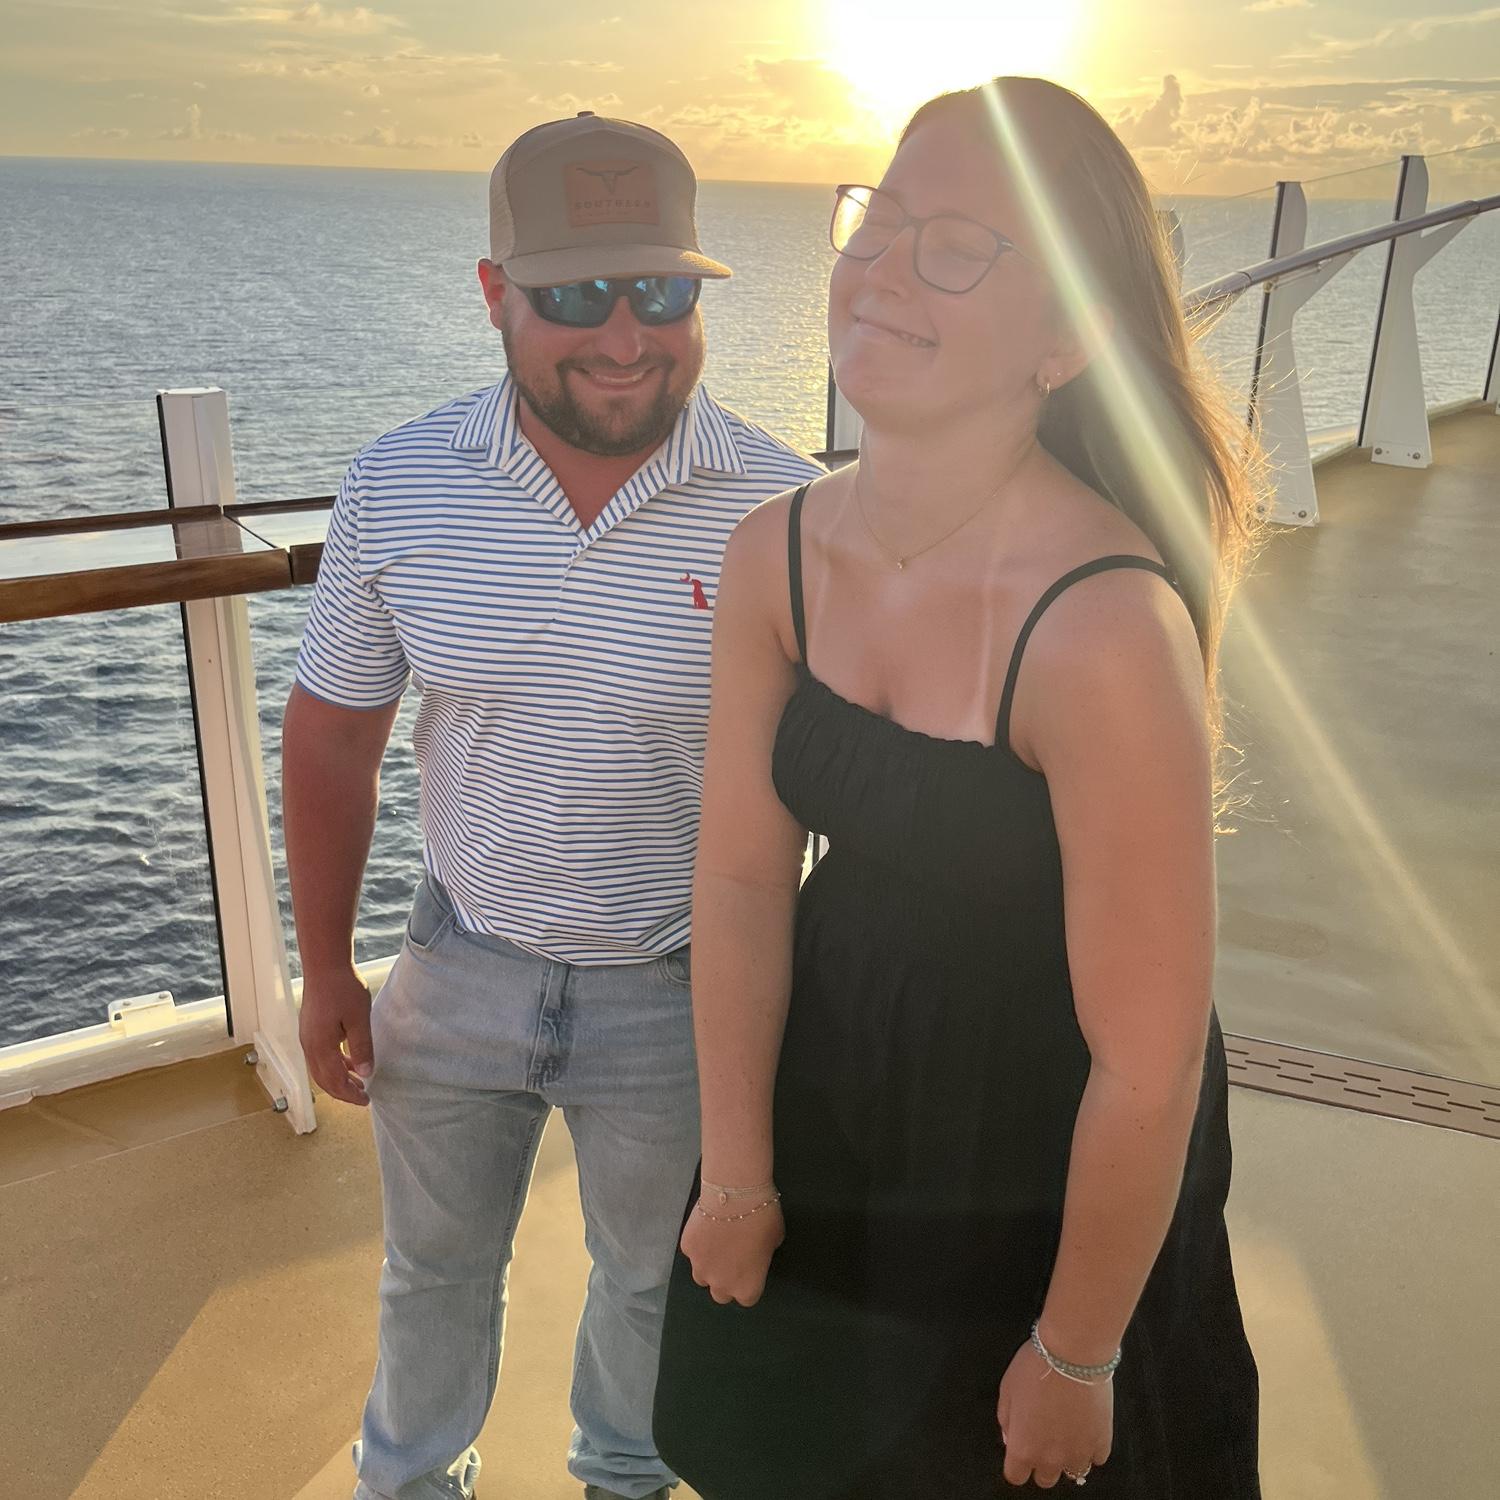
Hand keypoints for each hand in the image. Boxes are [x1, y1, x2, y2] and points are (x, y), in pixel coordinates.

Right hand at [298, 966, 374, 1106]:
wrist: (325, 964)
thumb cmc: (342, 988)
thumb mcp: (359, 1019)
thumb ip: (362, 1048)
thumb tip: (366, 1073)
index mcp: (320, 1047)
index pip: (334, 1081)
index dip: (350, 1094)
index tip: (366, 1100)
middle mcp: (309, 1045)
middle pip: (324, 1080)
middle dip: (343, 1091)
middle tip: (363, 1097)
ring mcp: (308, 1037)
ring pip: (321, 1068)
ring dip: (338, 1078)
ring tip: (359, 1083)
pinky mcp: (311, 1028)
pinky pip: (321, 1055)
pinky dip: (335, 1064)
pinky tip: (350, 1061)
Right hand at [679, 1196, 784, 1305]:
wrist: (734, 1193)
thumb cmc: (762, 1217)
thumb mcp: (774, 1240)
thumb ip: (762, 1255)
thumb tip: (755, 1251)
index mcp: (747, 1287)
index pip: (746, 1298)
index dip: (748, 1283)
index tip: (750, 1268)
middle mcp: (721, 1284)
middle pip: (720, 1294)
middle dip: (725, 1280)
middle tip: (732, 1259)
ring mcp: (700, 1266)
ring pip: (701, 1276)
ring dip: (709, 1266)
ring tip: (716, 1244)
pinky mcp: (687, 1247)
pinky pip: (692, 1252)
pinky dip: (698, 1244)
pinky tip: (706, 1226)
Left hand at [997, 1338, 1112, 1488]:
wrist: (1073, 1354)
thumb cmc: (1036, 1368)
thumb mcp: (1007, 1389)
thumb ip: (1006, 1419)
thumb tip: (1010, 1436)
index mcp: (1023, 1448)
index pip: (1015, 1476)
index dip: (1016, 1463)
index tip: (1021, 1448)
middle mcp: (1051, 1459)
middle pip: (1045, 1479)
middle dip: (1042, 1463)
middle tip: (1044, 1437)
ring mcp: (1078, 1454)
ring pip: (1073, 1472)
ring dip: (1068, 1457)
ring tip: (1067, 1432)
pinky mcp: (1102, 1443)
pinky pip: (1096, 1458)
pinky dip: (1091, 1447)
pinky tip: (1086, 1427)